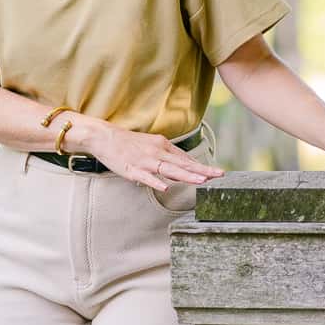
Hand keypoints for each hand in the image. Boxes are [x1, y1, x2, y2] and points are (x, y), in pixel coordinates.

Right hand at [86, 122, 224, 191]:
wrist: (105, 136)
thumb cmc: (128, 143)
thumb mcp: (151, 146)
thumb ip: (166, 157)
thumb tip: (182, 169)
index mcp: (163, 146)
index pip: (186, 159)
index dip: (202, 166)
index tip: (217, 172)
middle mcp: (157, 152)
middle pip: (183, 163)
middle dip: (202, 170)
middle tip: (219, 175)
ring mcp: (145, 161)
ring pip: (169, 169)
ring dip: (186, 175)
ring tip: (201, 181)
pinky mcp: (132, 169)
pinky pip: (146, 177)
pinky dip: (156, 182)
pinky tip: (165, 188)